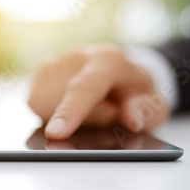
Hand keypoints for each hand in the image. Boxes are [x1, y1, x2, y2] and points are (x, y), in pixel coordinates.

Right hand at [28, 44, 170, 139]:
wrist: (119, 73)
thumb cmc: (135, 92)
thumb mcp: (154, 103)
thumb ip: (147, 110)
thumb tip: (131, 118)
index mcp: (108, 60)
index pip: (85, 88)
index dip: (70, 112)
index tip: (55, 133)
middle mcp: (78, 56)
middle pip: (65, 104)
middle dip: (84, 122)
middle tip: (106, 116)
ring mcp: (54, 63)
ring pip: (47, 106)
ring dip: (67, 119)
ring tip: (89, 109)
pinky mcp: (38, 73)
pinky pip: (36, 105)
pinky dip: (52, 114)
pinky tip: (70, 108)